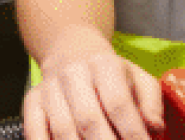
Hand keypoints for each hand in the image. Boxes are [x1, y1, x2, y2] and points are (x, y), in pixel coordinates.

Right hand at [22, 42, 162, 139]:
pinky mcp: (31, 102)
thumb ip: (150, 102)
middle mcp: (73, 74)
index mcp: (104, 65)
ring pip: (62, 130)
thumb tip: (154, 128)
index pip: (118, 103)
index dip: (131, 130)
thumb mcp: (138, 77)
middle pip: (88, 119)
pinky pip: (34, 131)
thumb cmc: (111, 73)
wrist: (72, 52)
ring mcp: (49, 89)